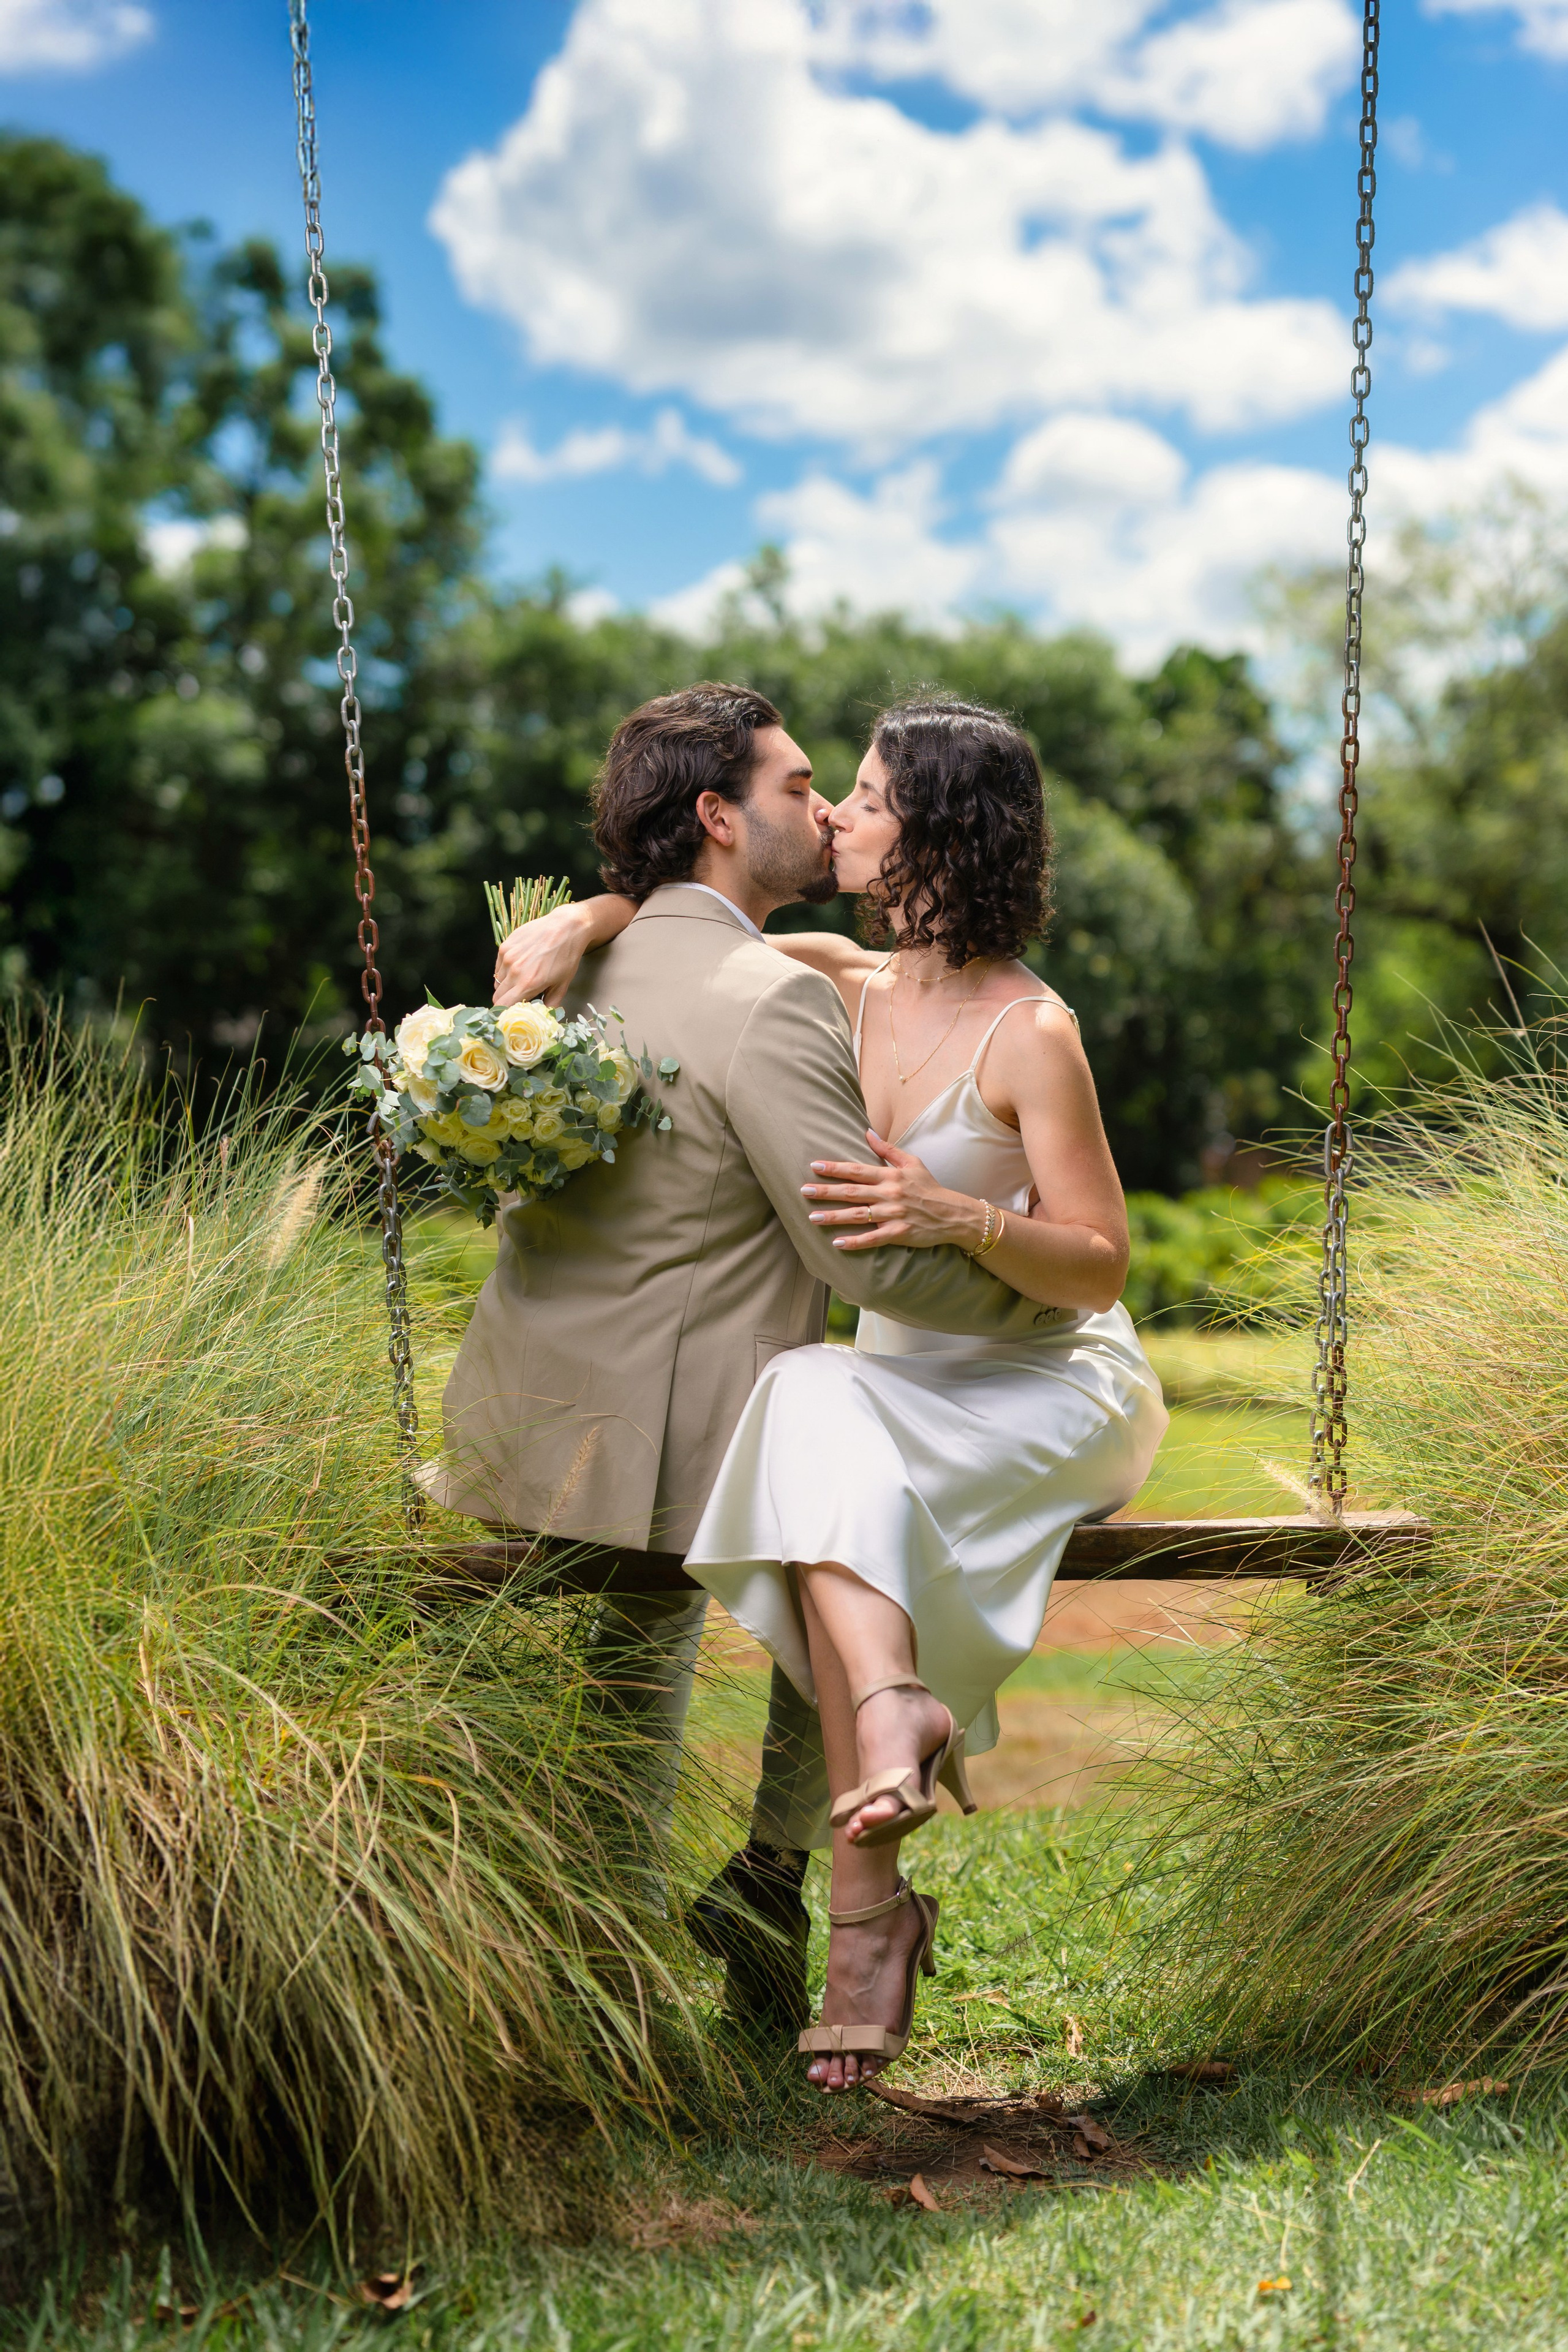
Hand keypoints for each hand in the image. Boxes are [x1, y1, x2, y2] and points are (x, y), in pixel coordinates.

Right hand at [493, 904, 590, 1007]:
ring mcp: (508, 957)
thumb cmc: (567, 956)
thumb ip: (550, 1005)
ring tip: (523, 978)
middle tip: (520, 997)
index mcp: (528, 983)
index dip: (505, 1013)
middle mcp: (514, 970)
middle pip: (497, 996)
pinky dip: (506, 970)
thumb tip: (541, 1017)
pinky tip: (521, 965)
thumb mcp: (562, 985)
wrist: (566, 927)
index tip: (511, 1014)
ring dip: (506, 985)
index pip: (502, 1007)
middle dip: (506, 1001)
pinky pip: (498, 966)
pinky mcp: (505, 946)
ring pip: (498, 981)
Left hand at [801, 1131, 987, 1251]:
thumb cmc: (930, 1187)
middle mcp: (889, 1194)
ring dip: (834, 1217)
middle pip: (852, 1192)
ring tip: (813, 1217)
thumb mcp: (912, 1162)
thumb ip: (888, 1149)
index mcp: (890, 1176)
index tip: (814, 1166)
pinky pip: (873, 1238)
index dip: (834, 1168)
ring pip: (858, 1215)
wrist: (953, 1214)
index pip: (857, 1170)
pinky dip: (855, 1242)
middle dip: (826, 1191)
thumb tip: (866, 1132)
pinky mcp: (899, 1233)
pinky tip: (837, 1243)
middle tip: (803, 1191)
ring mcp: (893, 1214)